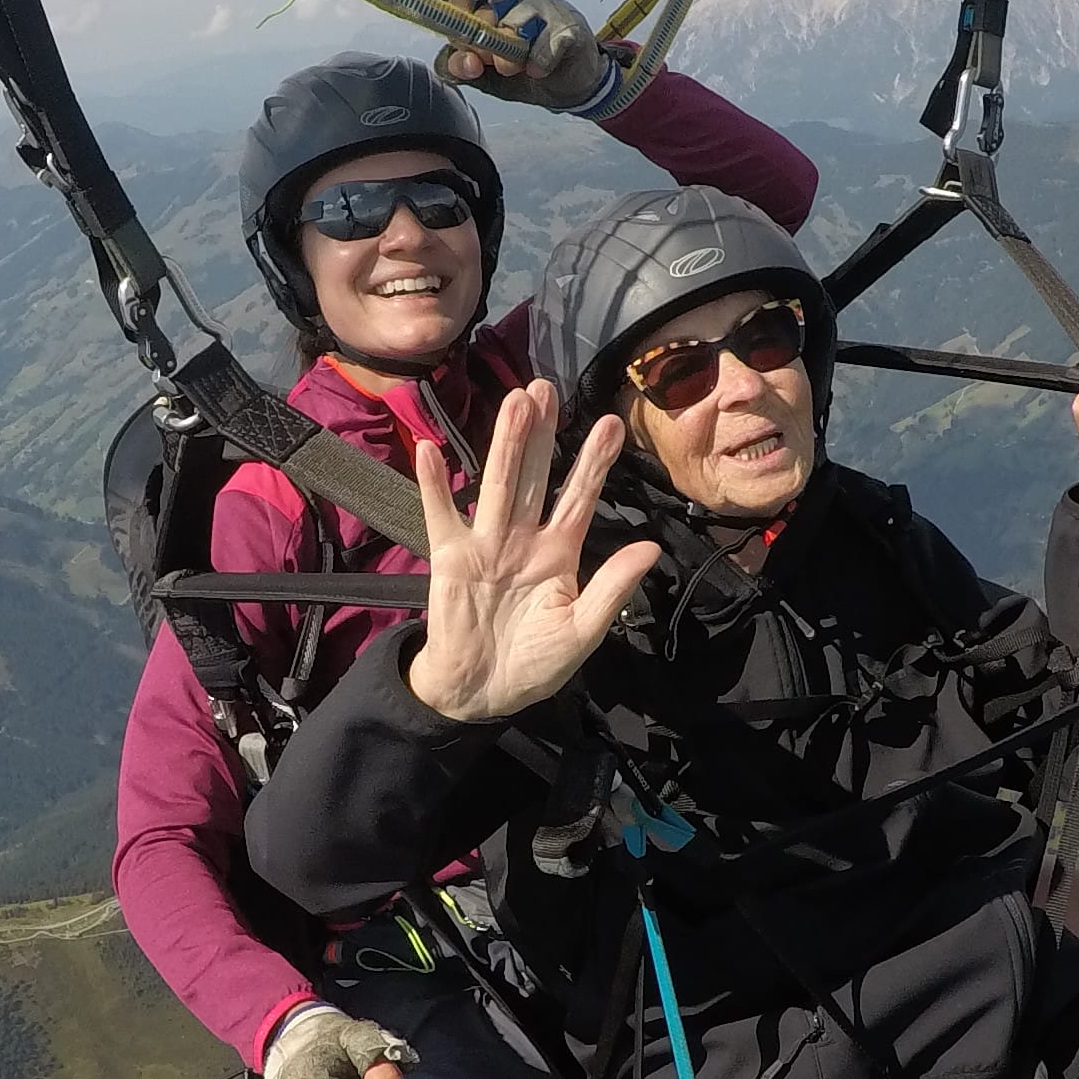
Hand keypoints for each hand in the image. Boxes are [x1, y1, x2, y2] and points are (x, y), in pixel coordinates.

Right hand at [402, 380, 660, 724]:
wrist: (481, 692)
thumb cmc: (535, 663)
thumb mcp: (583, 631)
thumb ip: (612, 588)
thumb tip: (650, 547)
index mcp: (560, 552)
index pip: (579, 497)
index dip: (593, 461)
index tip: (611, 423)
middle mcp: (523, 537)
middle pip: (534, 475)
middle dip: (542, 433)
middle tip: (546, 386)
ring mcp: (485, 543)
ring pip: (497, 484)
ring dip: (504, 442)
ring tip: (514, 401)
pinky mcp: (450, 558)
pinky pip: (441, 515)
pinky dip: (433, 485)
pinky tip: (428, 450)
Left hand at [434, 0, 609, 113]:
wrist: (569, 84)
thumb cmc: (523, 69)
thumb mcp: (484, 74)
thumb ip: (459, 67)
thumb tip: (456, 63)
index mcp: (490, 4)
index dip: (457, 17)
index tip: (461, 43)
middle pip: (488, 9)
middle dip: (484, 42)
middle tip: (491, 63)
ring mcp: (544, 9)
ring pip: (516, 23)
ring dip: (511, 53)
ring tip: (518, 68)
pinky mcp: (569, 27)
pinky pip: (548, 42)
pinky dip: (539, 61)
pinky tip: (537, 71)